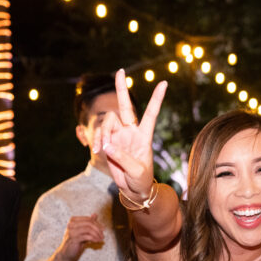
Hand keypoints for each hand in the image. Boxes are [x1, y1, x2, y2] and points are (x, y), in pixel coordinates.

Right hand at [56, 215, 104, 260]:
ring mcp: (71, 231)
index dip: (97, 224)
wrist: (67, 254)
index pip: (88, 219)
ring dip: (97, 234)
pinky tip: (97, 241)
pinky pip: (87, 236)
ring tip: (101, 239)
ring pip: (88, 229)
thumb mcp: (83, 231)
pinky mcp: (73, 239)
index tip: (103, 229)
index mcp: (73, 220)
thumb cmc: (76, 242)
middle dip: (98, 229)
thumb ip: (89, 223)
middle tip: (102, 235)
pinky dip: (94, 238)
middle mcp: (71, 224)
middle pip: (89, 223)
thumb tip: (95, 214)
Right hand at [90, 70, 166, 200]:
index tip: (164, 83)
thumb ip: (122, 158)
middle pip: (126, 107)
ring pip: (108, 122)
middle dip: (122, 89)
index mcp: (144, 136)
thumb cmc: (141, 180)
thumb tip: (107, 146)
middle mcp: (131, 132)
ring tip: (102, 149)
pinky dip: (96, 141)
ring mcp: (119, 136)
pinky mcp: (108, 142)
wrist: (133, 189)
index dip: (157, 99)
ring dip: (102, 133)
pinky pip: (99, 135)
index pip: (151, 113)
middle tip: (120, 71)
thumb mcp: (136, 172)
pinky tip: (96, 150)